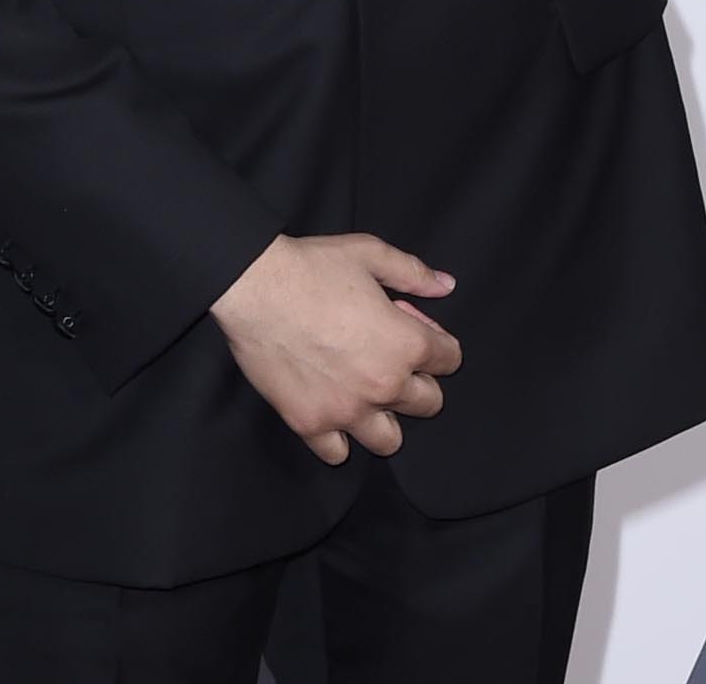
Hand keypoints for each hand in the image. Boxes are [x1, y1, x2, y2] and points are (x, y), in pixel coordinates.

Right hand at [210, 232, 461, 464]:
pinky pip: (337, 453)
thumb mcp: (370, 253)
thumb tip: (446, 285)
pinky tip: (331, 410)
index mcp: (406, 344)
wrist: (254, 287)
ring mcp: (346, 411)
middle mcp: (384, 386)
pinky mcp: (310, 424)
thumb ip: (413, 273)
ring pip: (389, 440)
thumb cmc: (313, 266)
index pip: (450, 359)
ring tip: (364, 393)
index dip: (436, 340)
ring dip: (384, 418)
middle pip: (429, 403)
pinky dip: (338, 438)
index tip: (413, 330)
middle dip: (418, 381)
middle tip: (389, 360)